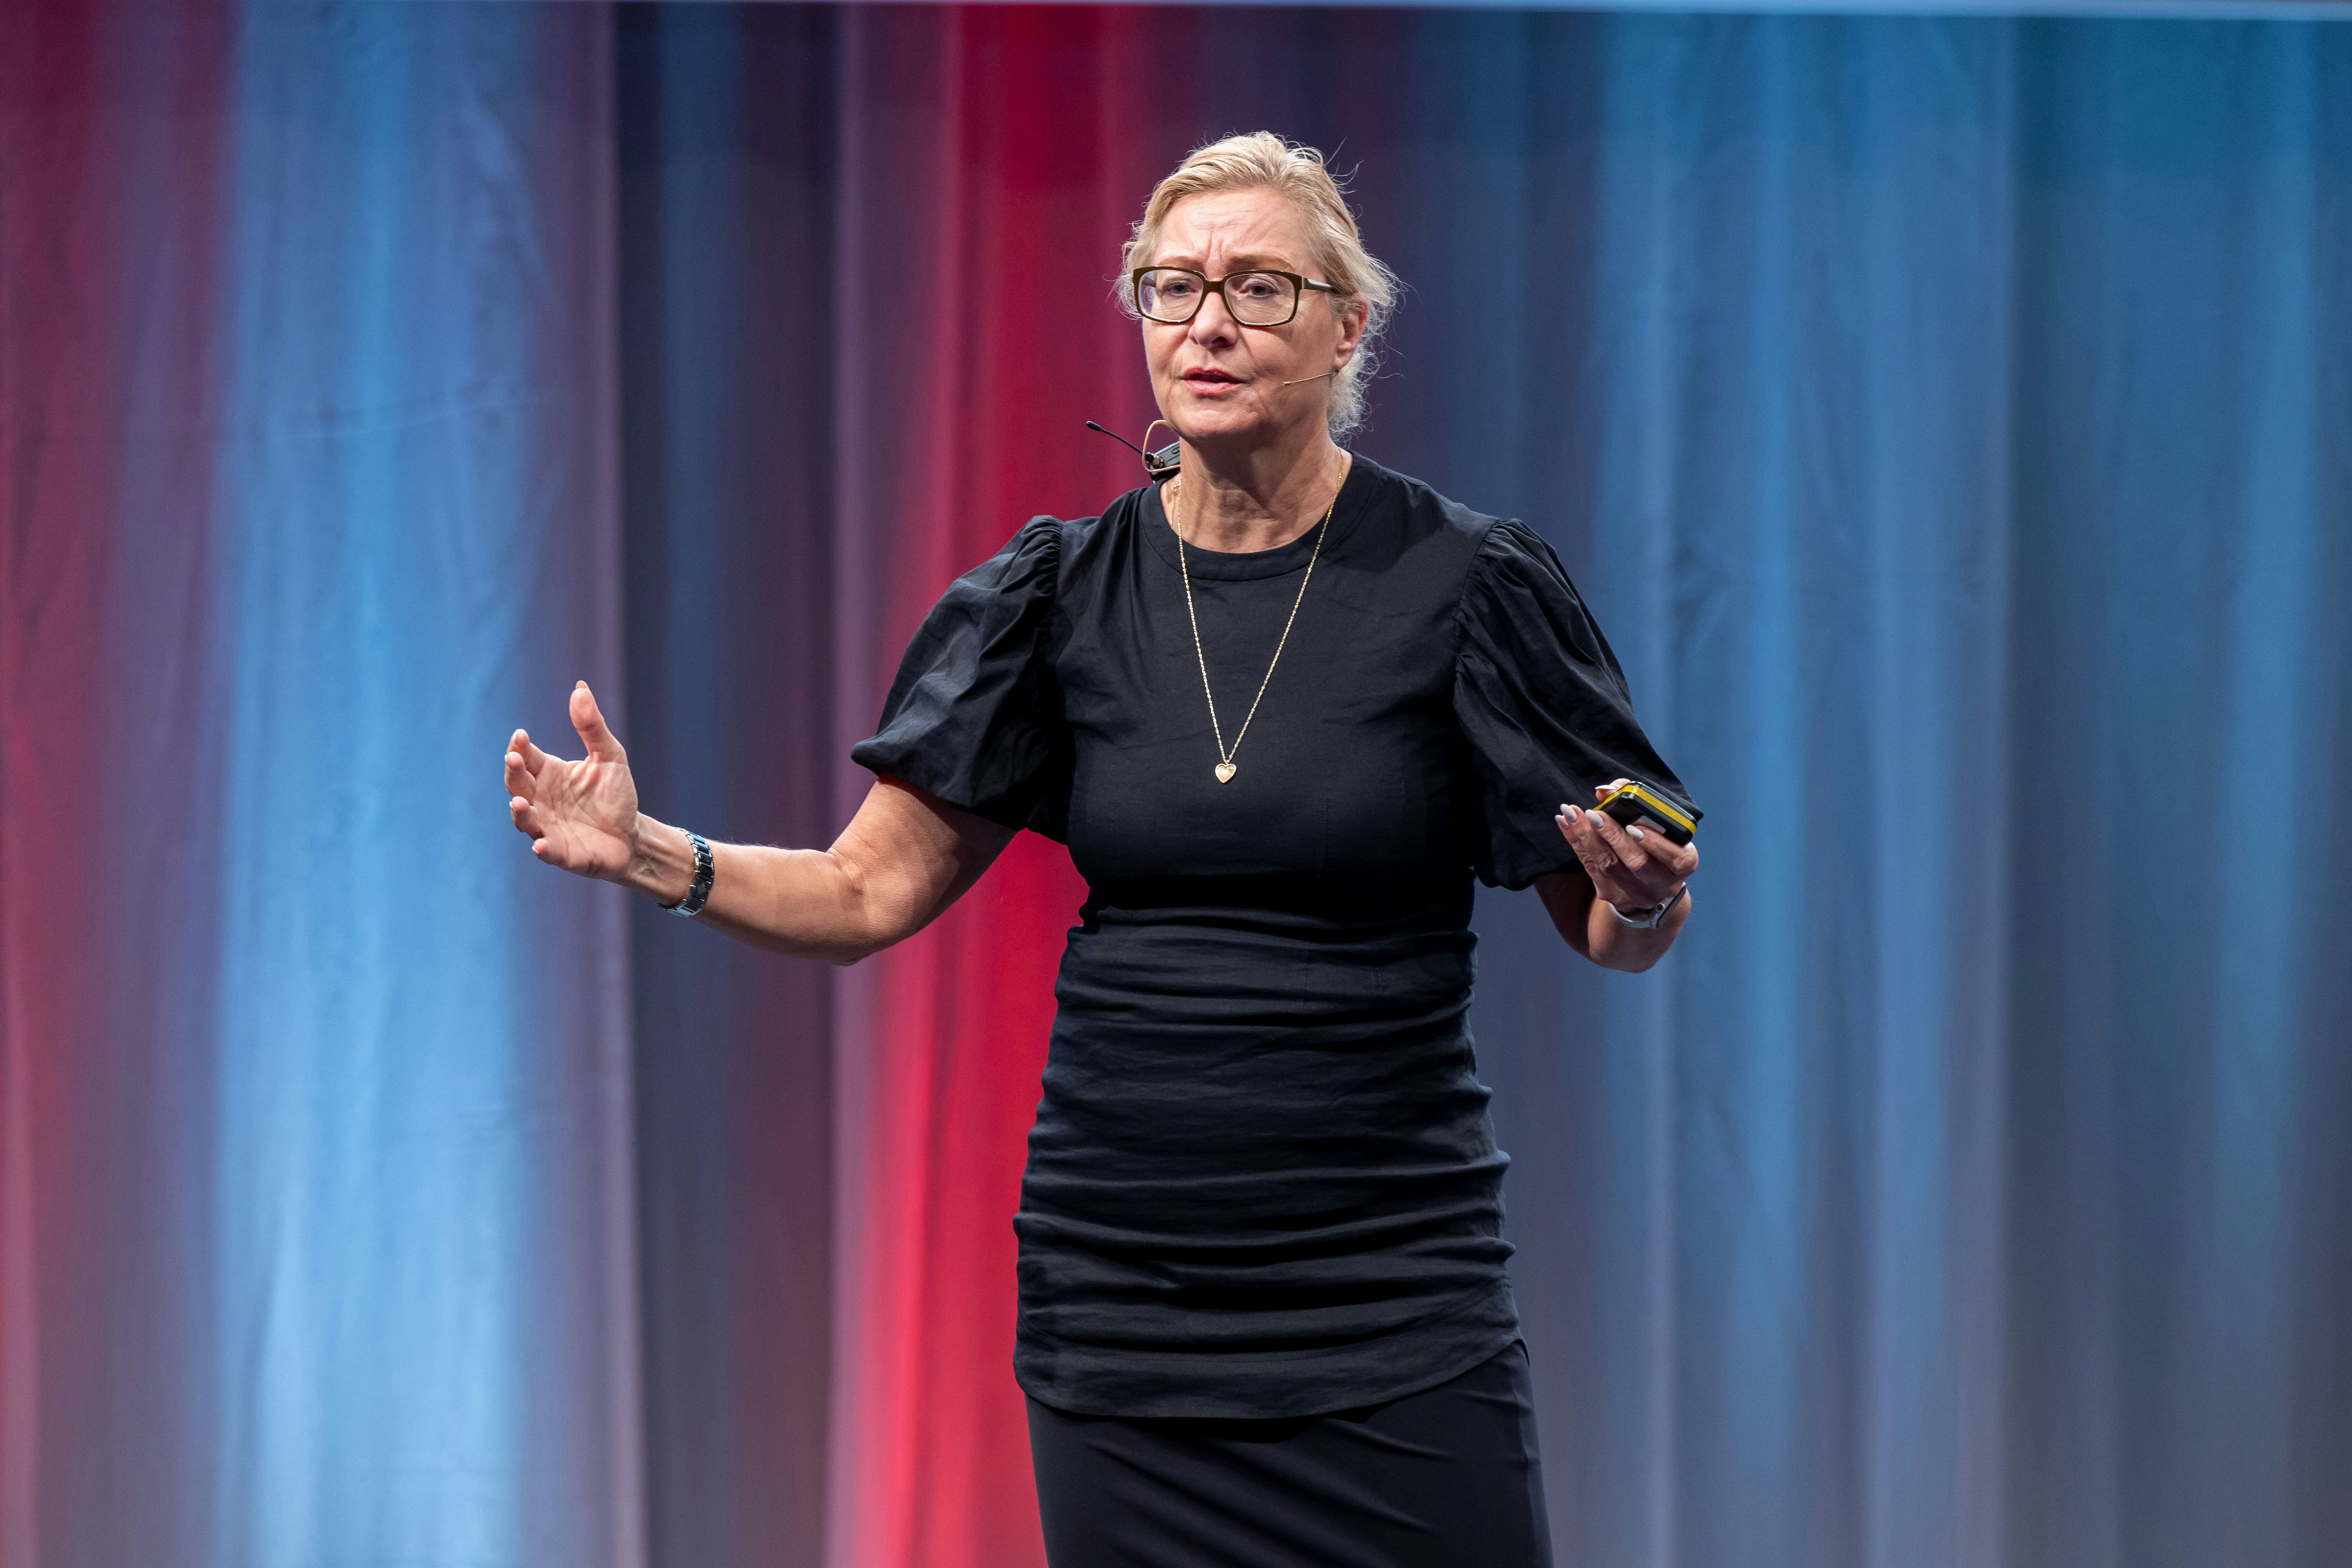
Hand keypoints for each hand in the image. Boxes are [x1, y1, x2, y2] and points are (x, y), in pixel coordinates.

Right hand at [505, 682, 639, 879]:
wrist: (632, 836)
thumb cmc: (615, 795)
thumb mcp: (609, 756)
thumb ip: (592, 726)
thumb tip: (580, 687)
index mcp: (549, 774)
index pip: (526, 757)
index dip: (520, 747)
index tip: (521, 735)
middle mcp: (541, 800)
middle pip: (518, 785)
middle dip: (514, 773)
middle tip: (513, 759)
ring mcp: (547, 827)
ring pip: (525, 820)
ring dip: (520, 813)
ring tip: (520, 803)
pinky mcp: (561, 853)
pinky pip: (547, 851)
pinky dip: (543, 849)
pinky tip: (541, 846)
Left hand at [1555, 779, 1697, 912]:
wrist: (1652, 885)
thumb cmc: (1658, 845)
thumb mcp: (1661, 825)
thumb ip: (1638, 803)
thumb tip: (1607, 790)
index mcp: (1684, 863)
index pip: (1675, 857)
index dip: (1655, 843)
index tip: (1634, 826)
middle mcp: (1662, 883)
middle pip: (1636, 862)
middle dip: (1612, 836)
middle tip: (1593, 814)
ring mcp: (1637, 892)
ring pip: (1609, 866)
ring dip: (1587, 837)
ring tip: (1572, 815)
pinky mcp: (1613, 894)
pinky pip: (1591, 868)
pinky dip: (1576, 843)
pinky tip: (1565, 823)